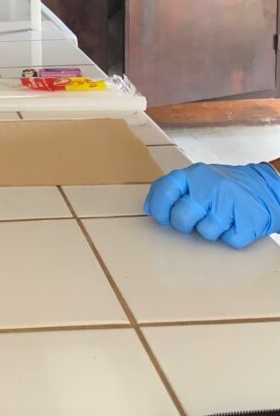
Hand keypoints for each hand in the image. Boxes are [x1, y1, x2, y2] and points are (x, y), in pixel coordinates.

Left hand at [144, 162, 279, 248]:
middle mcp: (210, 187)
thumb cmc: (226, 187)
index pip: (166, 190)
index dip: (158, 207)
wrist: (269, 187)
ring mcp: (230, 204)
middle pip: (181, 218)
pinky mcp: (247, 222)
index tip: (161, 216)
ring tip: (221, 218)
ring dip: (211, 231)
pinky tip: (235, 223)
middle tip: (194, 219)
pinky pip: (228, 241)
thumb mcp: (199, 178)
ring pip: (205, 232)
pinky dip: (230, 237)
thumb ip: (175, 189)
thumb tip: (148, 207)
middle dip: (184, 225)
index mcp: (195, 174)